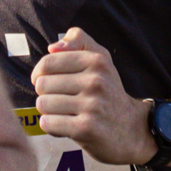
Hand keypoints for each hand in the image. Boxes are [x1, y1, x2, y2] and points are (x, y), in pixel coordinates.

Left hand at [32, 30, 154, 163]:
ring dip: (48, 112)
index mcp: (97, 61)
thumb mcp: (101, 59)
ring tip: (65, 113)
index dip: (40, 74)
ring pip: (43, 104)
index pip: (48, 62)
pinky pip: (48, 123)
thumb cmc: (107, 93)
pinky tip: (66, 126)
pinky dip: (51, 127)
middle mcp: (96, 81)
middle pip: (42, 84)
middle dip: (46, 94)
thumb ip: (79, 41)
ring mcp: (92, 105)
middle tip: (62, 100)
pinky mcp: (86, 128)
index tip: (50, 81)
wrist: (130, 129)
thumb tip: (53, 47)